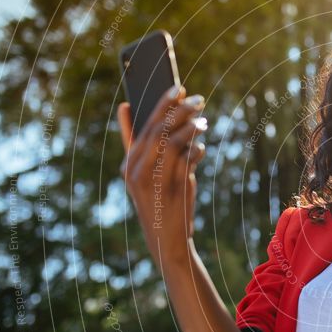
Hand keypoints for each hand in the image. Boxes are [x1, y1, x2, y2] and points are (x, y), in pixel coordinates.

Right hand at [118, 85, 207, 266]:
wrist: (168, 242)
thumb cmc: (163, 207)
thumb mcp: (153, 180)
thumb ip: (156, 152)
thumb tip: (158, 120)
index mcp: (129, 166)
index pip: (139, 129)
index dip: (155, 106)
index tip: (170, 89)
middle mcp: (135, 170)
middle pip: (156, 128)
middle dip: (176, 108)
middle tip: (194, 95)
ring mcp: (152, 177)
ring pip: (171, 138)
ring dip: (190, 124)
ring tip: (202, 117)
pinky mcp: (171, 185)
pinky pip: (185, 157)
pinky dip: (196, 148)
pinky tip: (202, 146)